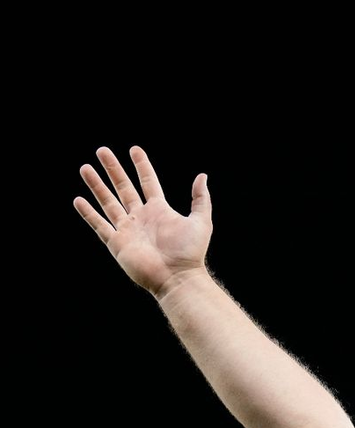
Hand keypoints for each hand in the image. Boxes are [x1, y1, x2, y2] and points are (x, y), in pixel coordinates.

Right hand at [74, 147, 212, 297]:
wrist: (177, 278)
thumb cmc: (190, 253)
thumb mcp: (201, 222)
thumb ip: (200, 199)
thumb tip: (202, 176)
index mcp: (160, 211)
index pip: (148, 182)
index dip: (141, 166)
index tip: (134, 150)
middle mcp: (141, 218)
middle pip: (124, 188)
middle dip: (113, 169)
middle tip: (102, 150)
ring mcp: (128, 230)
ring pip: (108, 202)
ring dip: (97, 186)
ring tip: (85, 168)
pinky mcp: (117, 244)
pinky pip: (99, 225)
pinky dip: (88, 213)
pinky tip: (79, 200)